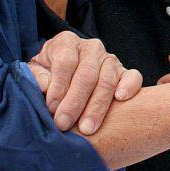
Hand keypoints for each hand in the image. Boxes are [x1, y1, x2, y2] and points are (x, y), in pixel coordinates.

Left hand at [26, 31, 142, 134]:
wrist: (66, 77)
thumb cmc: (48, 76)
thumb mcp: (36, 72)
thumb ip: (37, 77)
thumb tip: (46, 86)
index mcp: (66, 42)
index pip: (65, 61)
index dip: (58, 85)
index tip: (51, 108)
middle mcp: (91, 47)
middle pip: (87, 74)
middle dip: (75, 102)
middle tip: (64, 124)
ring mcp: (110, 59)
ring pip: (107, 80)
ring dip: (97, 106)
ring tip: (87, 128)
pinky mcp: (124, 72)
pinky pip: (133, 77)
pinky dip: (129, 87)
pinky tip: (120, 99)